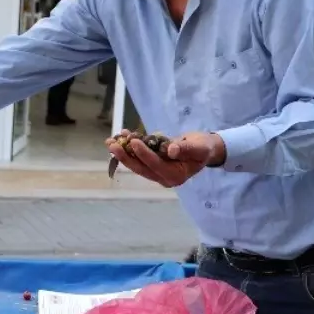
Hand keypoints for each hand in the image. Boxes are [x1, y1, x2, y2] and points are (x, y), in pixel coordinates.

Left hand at [105, 131, 225, 187]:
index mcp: (176, 176)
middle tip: (112, 145)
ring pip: (136, 163)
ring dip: (123, 152)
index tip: (134, 142)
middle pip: (141, 168)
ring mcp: (156, 172)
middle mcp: (163, 178)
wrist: (203, 148)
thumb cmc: (203, 148)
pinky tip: (121, 135)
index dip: (144, 154)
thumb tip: (171, 150)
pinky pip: (138, 157)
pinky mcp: (151, 165)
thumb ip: (186, 149)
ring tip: (110, 140)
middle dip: (126, 157)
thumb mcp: (200, 147)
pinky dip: (129, 147)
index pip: (156, 166)